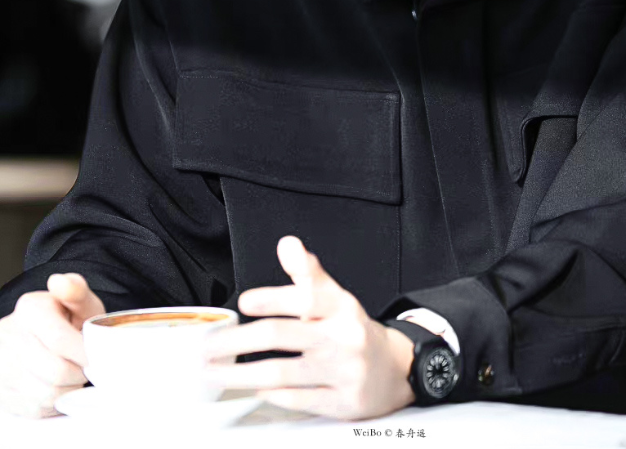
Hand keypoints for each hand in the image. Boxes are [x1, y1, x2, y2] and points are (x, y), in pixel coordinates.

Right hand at [0, 273, 104, 417]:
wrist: (33, 338)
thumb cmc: (63, 320)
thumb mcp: (75, 302)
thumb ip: (77, 291)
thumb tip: (60, 282)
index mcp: (29, 311)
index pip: (59, 339)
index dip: (84, 352)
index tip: (97, 356)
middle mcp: (9, 339)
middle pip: (57, 370)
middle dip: (80, 371)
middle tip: (86, 365)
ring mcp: (3, 370)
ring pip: (49, 393)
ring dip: (69, 387)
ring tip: (72, 372)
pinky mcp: (5, 396)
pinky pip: (39, 408)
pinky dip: (55, 401)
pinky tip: (57, 384)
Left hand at [204, 235, 415, 419]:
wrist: (395, 369)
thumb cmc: (352, 329)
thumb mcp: (335, 296)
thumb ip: (308, 272)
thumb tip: (287, 243)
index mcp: (340, 306)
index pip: (305, 296)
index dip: (273, 297)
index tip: (244, 301)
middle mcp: (343, 337)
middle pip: (282, 335)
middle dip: (238, 341)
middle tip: (210, 347)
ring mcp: (343, 372)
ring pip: (282, 372)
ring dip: (241, 373)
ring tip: (215, 372)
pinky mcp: (342, 403)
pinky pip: (297, 399)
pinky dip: (270, 394)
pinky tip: (253, 389)